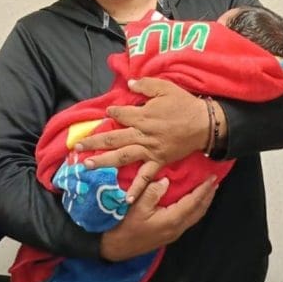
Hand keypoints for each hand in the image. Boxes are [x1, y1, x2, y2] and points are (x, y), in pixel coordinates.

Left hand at [77, 78, 222, 201]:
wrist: (204, 124)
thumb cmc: (185, 105)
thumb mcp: (166, 87)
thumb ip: (146, 85)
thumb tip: (129, 83)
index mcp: (143, 116)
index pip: (120, 113)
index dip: (112, 112)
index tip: (107, 111)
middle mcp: (142, 134)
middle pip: (114, 138)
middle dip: (94, 142)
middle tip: (77, 146)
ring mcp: (150, 150)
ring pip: (122, 156)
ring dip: (104, 161)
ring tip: (87, 166)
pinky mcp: (158, 161)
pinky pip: (146, 176)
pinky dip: (136, 188)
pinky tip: (125, 198)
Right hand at [99, 175, 217, 261]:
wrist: (117, 247)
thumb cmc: (125, 226)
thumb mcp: (137, 206)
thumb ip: (153, 192)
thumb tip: (166, 181)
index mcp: (172, 219)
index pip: (193, 202)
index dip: (204, 189)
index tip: (212, 178)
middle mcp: (177, 228)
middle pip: (199, 211)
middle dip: (208, 196)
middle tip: (214, 182)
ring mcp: (174, 233)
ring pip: (195, 217)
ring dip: (203, 203)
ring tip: (208, 191)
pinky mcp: (169, 235)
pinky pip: (188, 220)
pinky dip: (195, 209)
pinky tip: (193, 203)